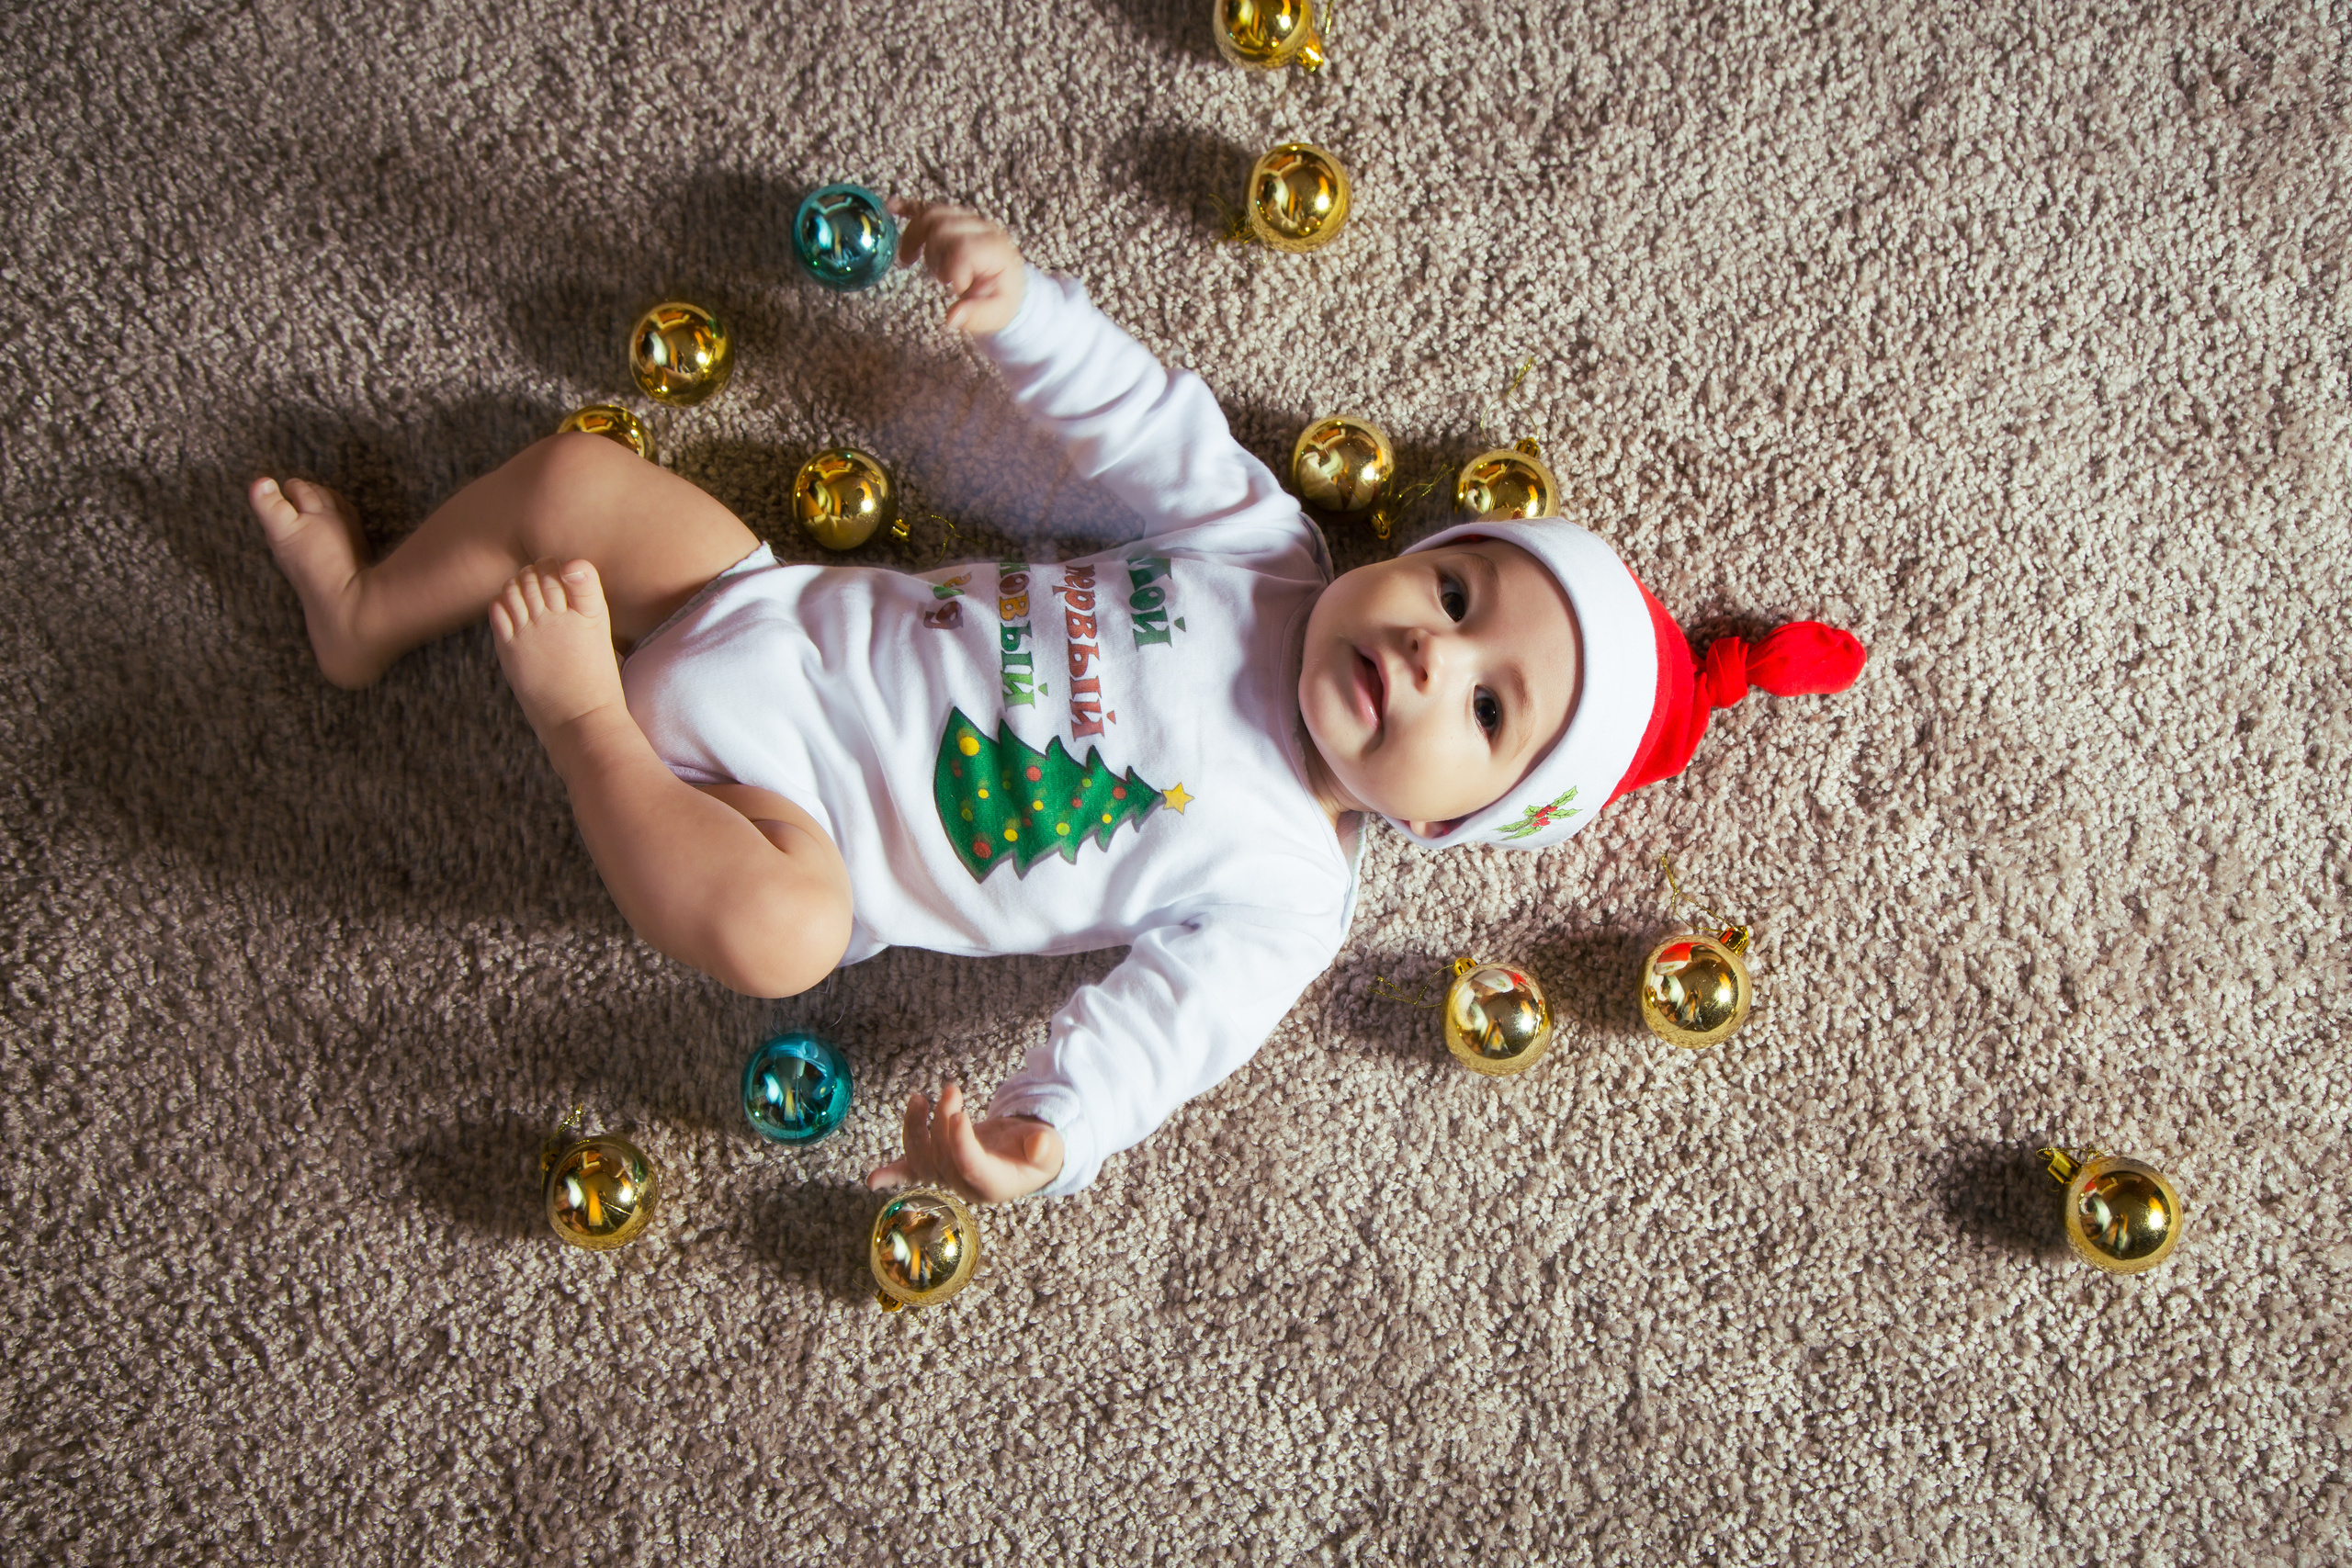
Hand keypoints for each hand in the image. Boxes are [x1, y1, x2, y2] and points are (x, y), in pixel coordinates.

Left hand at [866, 1080, 1063, 1203]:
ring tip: (919, 1098)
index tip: (959, 1114)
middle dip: (942, 1122)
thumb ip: (1046, 1147)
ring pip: (921, 1161)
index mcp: (994, 1184)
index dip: (961, 1143)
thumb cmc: (1039, 1151)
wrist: (1026, 1158)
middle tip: (952, 1089)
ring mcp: (948, 1178)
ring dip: (915, 1129)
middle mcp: (966, 1186)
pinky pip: (910, 1174)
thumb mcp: (1050, 1147)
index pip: (971, 1166)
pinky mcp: (937, 1167)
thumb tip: (1040, 1144)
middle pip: (942, 1159)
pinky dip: (891, 1175)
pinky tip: (873, 1180)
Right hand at [889, 199, 1026, 334]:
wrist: (1009, 284)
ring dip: (915, 236)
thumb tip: (951, 318)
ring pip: (933, 214)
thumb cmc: (1003, 299)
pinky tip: (892, 207)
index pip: (964, 248)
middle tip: (939, 278)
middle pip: (944, 227)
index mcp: (995, 249)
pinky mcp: (954, 220)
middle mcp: (982, 228)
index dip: (953, 270)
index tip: (958, 288)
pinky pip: (929, 208)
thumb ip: (976, 317)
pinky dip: (908, 208)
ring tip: (909, 259)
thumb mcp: (997, 315)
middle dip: (933, 254)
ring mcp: (967, 221)